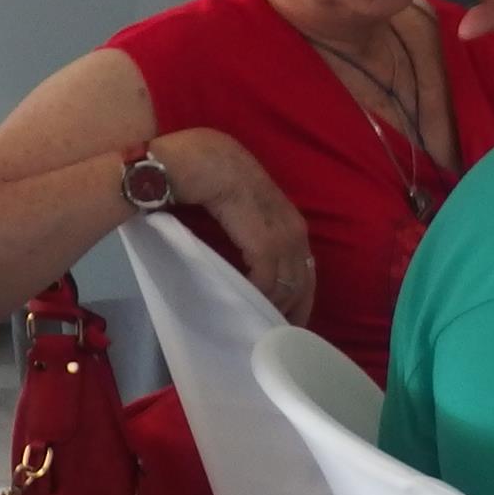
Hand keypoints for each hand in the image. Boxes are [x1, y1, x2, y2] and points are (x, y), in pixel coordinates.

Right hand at [161, 128, 316, 324]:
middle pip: (303, 275)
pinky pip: (266, 273)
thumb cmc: (203, 179)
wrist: (187, 160)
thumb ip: (247, 228)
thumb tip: (248, 261)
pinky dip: (259, 291)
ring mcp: (278, 226)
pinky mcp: (260, 234)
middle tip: (281, 334)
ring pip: (287, 278)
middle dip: (295, 306)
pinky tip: (248, 304)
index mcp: (286, 214)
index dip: (302, 292)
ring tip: (262, 326)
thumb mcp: (234, 206)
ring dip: (275, 304)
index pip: (306, 262)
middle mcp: (290, 221)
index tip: (294, 319)